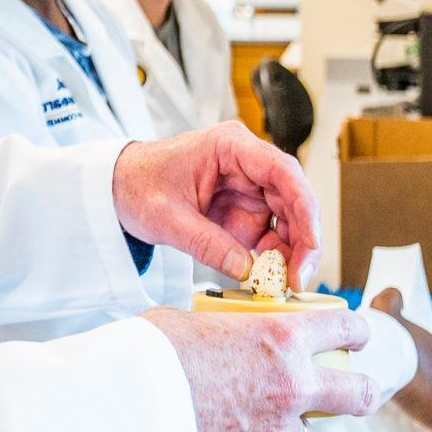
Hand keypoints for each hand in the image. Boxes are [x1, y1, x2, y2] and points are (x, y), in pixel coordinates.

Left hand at [112, 123, 320, 287]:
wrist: (120, 187)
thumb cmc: (139, 185)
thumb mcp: (166, 218)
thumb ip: (205, 242)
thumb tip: (246, 270)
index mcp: (230, 147)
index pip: (282, 172)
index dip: (305, 207)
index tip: (311, 242)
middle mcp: (248, 165)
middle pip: (293, 199)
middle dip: (303, 241)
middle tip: (298, 279)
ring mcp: (249, 189)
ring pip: (288, 220)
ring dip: (291, 253)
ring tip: (284, 284)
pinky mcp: (244, 211)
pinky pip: (270, 235)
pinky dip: (274, 258)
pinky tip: (270, 279)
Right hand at [141, 304, 379, 431]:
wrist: (136, 405)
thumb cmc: (159, 353)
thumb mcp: (196, 320)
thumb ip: (226, 326)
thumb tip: (221, 326)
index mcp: (281, 337)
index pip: (344, 329)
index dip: (357, 331)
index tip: (356, 335)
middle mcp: (292, 382)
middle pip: (358, 393)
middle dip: (362, 390)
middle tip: (355, 388)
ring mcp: (277, 424)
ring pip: (311, 431)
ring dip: (297, 422)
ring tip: (270, 412)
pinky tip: (234, 427)